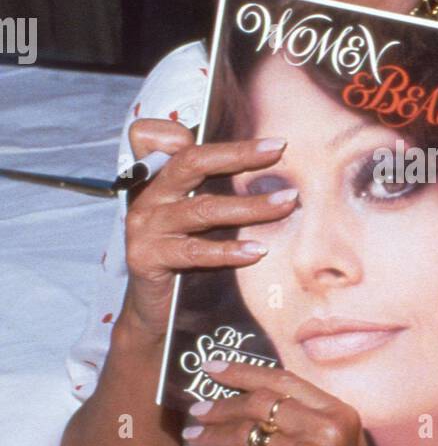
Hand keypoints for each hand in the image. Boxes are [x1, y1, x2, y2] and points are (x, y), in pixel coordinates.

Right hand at [121, 118, 296, 341]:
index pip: (163, 138)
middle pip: (190, 163)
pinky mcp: (146, 258)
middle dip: (238, 154)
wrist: (152, 311)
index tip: (254, 139)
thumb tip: (273, 176)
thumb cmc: (182, 260)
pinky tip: (258, 250)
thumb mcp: (194, 221)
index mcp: (158, 180)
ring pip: (202, 208)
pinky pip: (194, 251)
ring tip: (286, 202)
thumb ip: (214, 192)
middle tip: (278, 150)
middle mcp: (148, 197)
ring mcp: (144, 227)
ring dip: (249, 206)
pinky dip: (229, 250)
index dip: (199, 134)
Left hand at [181, 358, 379, 445]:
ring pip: (247, 434)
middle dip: (222, 403)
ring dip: (214, 434)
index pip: (283, 381)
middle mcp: (328, 430)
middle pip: (262, 403)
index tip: (213, 367)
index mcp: (339, 414)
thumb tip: (250, 397)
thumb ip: (305, 420)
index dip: (244, 371)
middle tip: (197, 409)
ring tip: (193, 435)